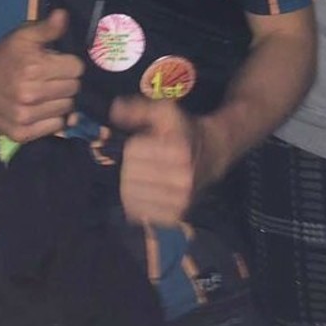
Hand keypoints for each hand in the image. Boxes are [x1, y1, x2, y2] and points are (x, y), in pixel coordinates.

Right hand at [0, 10, 83, 141]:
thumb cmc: (4, 57)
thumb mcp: (23, 36)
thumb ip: (47, 28)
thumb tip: (63, 15)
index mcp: (33, 68)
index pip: (76, 68)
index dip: (69, 63)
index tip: (57, 62)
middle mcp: (30, 94)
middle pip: (73, 88)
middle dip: (66, 80)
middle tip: (50, 77)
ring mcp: (25, 116)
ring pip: (67, 108)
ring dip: (60, 100)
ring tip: (45, 92)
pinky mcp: (22, 133)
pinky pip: (56, 127)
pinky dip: (52, 118)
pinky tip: (41, 108)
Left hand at [112, 97, 219, 225]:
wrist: (211, 155)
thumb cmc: (183, 131)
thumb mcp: (164, 112)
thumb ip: (138, 109)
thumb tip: (114, 109)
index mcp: (179, 150)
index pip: (133, 151)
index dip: (132, 145)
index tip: (143, 143)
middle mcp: (182, 178)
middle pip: (129, 173)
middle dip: (129, 164)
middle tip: (141, 161)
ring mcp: (179, 200)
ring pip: (130, 194)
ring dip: (128, 183)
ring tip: (141, 175)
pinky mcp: (174, 216)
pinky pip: (138, 212)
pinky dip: (133, 202)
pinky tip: (142, 192)